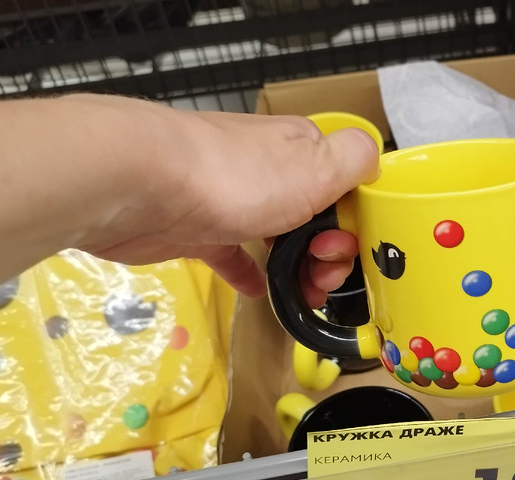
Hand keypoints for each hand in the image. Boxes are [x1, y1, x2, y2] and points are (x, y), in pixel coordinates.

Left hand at [72, 95, 378, 304]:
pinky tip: (259, 291)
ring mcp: (232, 198)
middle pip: (315, 216)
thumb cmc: (235, 178)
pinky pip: (233, 253)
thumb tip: (373, 159)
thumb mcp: (318, 165)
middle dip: (328, 253)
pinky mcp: (197, 227)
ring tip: (303, 294)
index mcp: (301, 150)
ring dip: (298, 266)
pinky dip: (250, 273)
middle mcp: (269, 169)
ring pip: (279, 236)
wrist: (141, 184)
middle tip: (319, 277)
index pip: (345, 187)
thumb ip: (357, 159)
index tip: (341, 251)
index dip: (353, 225)